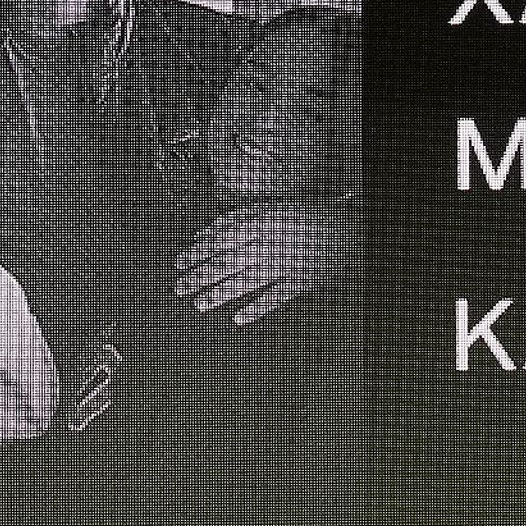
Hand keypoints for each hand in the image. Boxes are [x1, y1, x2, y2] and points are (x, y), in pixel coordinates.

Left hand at [173, 200, 355, 325]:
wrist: (346, 227)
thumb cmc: (306, 216)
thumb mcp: (269, 208)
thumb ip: (236, 218)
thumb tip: (205, 232)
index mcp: (260, 223)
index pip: (219, 240)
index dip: (196, 253)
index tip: (179, 263)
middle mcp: (268, 244)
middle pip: (226, 262)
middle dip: (199, 276)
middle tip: (180, 288)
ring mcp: (284, 265)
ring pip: (244, 282)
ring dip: (219, 294)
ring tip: (200, 303)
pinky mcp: (299, 283)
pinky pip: (274, 298)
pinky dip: (255, 309)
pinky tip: (238, 318)